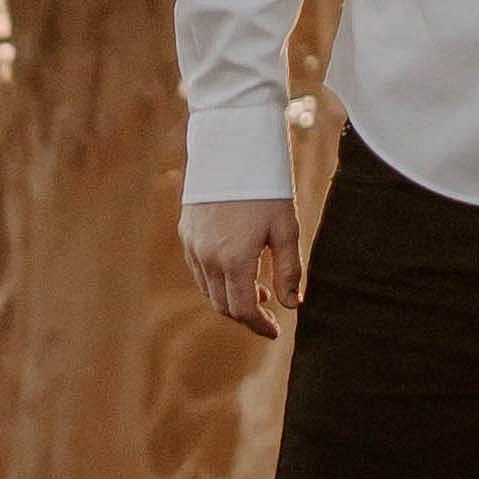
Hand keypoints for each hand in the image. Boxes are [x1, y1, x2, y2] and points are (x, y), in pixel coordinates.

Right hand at [182, 195, 300, 341]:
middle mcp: (207, 257)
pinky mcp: (186, 232)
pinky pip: (198, 270)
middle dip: (246, 314)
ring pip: (208, 289)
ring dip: (230, 297)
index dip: (260, 326)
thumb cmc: (267, 186)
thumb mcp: (286, 228)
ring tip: (258, 289)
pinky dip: (216, 280)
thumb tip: (292, 304)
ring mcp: (192, 245)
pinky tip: (237, 269)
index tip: (275, 331)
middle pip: (223, 304)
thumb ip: (288, 270)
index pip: (243, 310)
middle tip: (270, 311)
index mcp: (234, 259)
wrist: (232, 147)